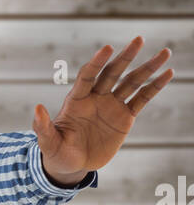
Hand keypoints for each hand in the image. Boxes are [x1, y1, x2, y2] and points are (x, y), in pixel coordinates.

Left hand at [32, 36, 173, 183]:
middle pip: (112, 73)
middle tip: (139, 40)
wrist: (72, 165)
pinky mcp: (125, 117)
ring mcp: (111, 105)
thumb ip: (43, 127)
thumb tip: (37, 108)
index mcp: (76, 100)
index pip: (87, 76)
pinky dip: (155, 87)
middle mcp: (96, 97)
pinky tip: (168, 73)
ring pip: (131, 82)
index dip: (96, 63)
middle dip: (125, 57)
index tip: (107, 48)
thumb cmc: (57, 153)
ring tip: (165, 52)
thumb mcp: (48, 143)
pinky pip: (142, 99)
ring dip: (147, 68)